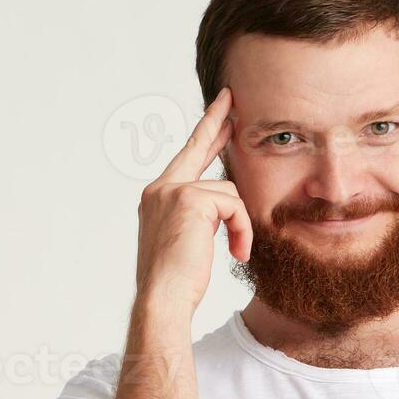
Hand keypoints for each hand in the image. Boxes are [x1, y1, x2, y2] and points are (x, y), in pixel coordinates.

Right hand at [134, 85, 252, 315]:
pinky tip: (235, 252)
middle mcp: (159, 189)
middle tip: (232, 100)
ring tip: (235, 250)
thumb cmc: (176, 282)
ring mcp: (171, 191)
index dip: (204, 135)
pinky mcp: (190, 199)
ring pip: (228, 192)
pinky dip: (241, 229)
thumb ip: (199, 216)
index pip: (185, 158)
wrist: (163, 299)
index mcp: (156, 198)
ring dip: (240, 224)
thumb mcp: (187, 241)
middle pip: (196, 146)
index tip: (220, 112)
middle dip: (216, 122)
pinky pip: (234, 205)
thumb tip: (221, 204)